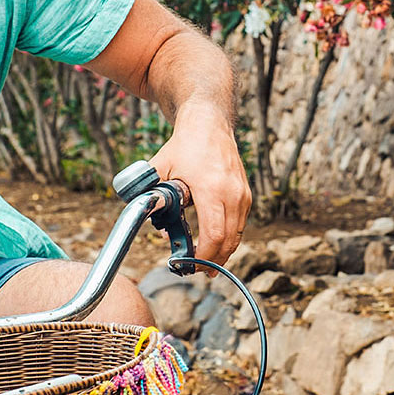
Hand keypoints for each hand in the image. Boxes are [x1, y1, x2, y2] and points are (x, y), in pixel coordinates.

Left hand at [148, 99, 250, 270]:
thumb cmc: (184, 145)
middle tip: (199, 271)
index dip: (204, 256)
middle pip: (228, 240)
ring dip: (224, 251)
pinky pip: (240, 223)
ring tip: (209, 264)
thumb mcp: (161, 168)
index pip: (213, 235)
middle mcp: (232, 193)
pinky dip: (231, 237)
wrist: (209, 123)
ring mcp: (242, 193)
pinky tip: (219, 244)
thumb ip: (152, 194)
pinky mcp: (245, 192)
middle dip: (214, 260)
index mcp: (212, 189)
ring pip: (237, 233)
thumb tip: (148, 221)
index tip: (191, 265)